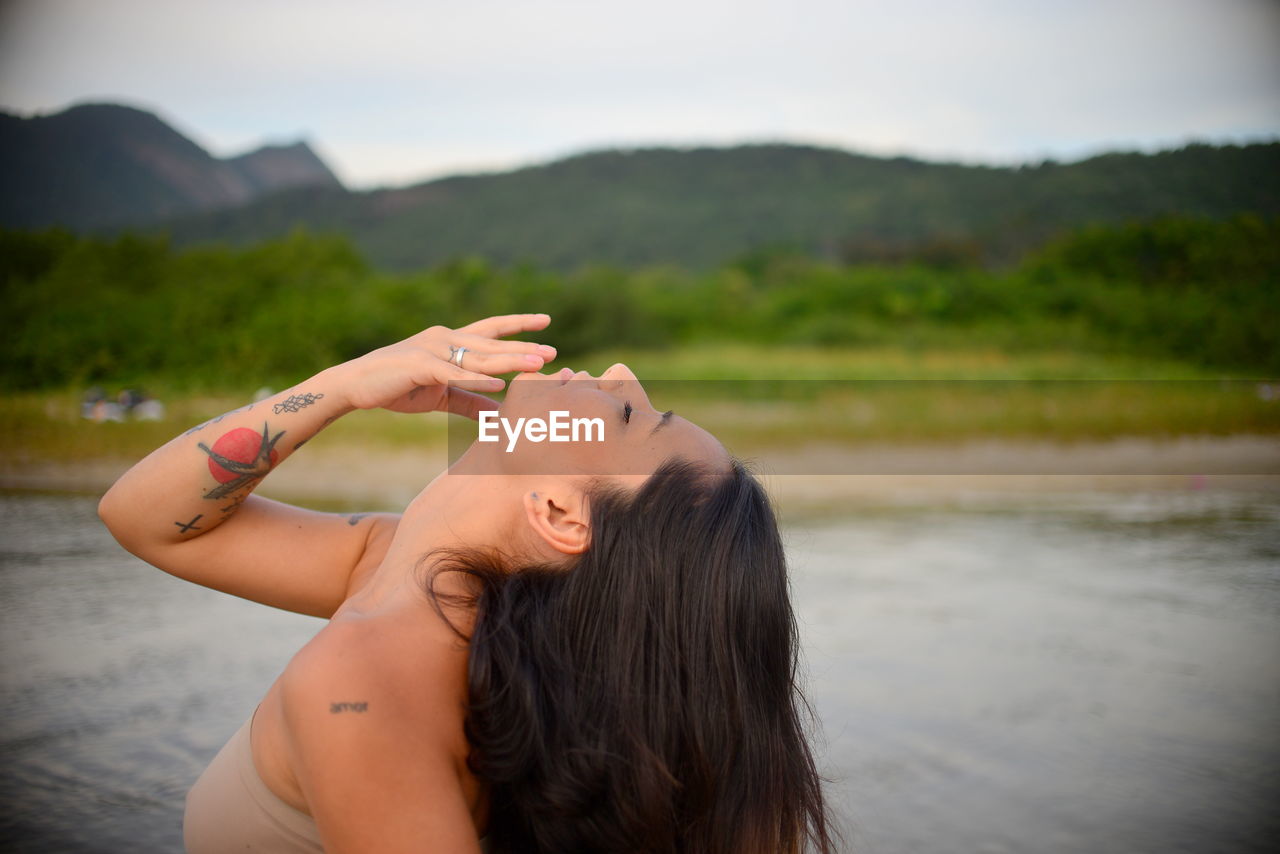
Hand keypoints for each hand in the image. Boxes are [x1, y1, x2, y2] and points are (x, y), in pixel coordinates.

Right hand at [327, 314, 555, 418]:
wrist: (357, 386)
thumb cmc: (398, 387)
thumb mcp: (441, 396)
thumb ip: (469, 401)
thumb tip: (496, 414)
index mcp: (450, 341)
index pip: (490, 329)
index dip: (518, 325)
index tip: (545, 322)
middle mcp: (444, 338)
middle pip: (491, 343)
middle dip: (523, 347)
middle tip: (552, 352)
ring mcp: (432, 349)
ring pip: (478, 356)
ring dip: (509, 360)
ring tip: (537, 364)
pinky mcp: (420, 366)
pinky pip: (454, 373)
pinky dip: (477, 378)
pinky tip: (499, 382)